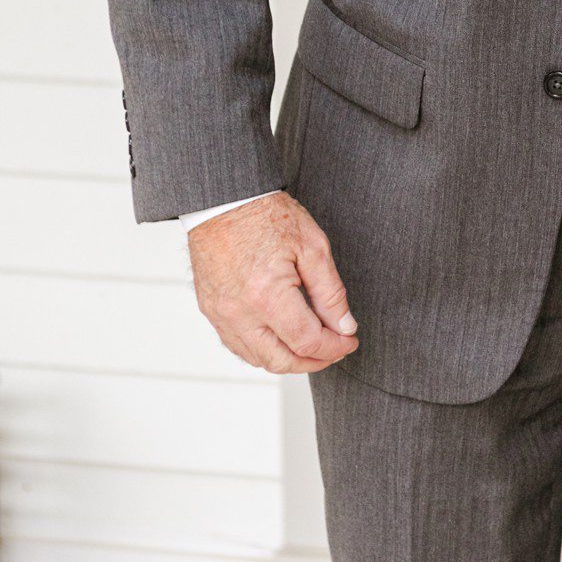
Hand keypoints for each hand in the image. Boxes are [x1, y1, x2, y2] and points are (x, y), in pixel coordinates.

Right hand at [188, 190, 358, 373]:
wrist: (224, 200)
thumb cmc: (267, 215)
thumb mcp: (312, 247)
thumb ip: (331, 293)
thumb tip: (345, 327)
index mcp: (267, 295)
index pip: (307, 341)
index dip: (334, 347)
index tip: (350, 341)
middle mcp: (239, 312)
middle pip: (281, 361)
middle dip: (315, 361)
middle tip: (336, 348)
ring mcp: (221, 314)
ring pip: (258, 359)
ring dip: (289, 360)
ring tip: (313, 346)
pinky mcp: (211, 311)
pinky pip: (238, 346)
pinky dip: (263, 351)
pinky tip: (282, 339)